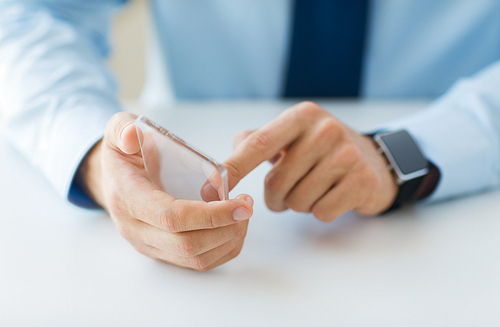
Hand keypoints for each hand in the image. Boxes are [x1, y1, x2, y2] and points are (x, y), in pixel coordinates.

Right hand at [77, 112, 253, 270]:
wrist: (113, 179)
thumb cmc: (124, 154)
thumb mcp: (118, 128)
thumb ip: (122, 127)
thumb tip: (132, 135)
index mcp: (127, 198)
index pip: (172, 217)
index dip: (211, 214)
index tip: (241, 204)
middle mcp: (135, 229)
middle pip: (187, 244)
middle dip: (226, 228)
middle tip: (248, 205)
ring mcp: (148, 245)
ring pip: (195, 259)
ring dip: (228, 240)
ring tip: (244, 214)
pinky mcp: (161, 253)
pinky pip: (197, 263)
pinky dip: (223, 249)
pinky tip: (234, 227)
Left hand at [224, 101, 397, 221]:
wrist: (372, 160)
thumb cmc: (321, 150)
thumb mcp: (292, 136)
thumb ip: (257, 141)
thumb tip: (221, 162)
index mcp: (301, 116)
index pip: (258, 144)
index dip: (233, 169)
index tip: (208, 189)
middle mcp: (325, 129)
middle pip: (276, 183)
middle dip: (276, 198)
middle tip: (289, 192)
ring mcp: (347, 154)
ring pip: (297, 202)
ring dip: (298, 205)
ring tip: (313, 190)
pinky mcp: (362, 180)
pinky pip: (322, 212)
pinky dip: (321, 211)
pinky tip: (331, 196)